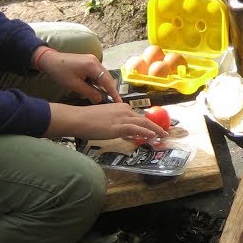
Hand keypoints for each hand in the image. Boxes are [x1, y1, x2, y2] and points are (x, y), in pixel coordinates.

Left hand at [37, 49, 121, 103]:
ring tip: (97, 96)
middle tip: (110, 102)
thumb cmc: (60, 72)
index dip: (114, 93)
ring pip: (102, 76)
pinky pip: (97, 73)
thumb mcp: (75, 85)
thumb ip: (89, 93)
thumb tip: (101, 99)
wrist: (50, 60)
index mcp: (92, 66)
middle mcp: (96, 61)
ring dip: (101, 86)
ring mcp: (93, 60)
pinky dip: (96, 81)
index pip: (107, 81)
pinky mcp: (89, 61)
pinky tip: (91, 88)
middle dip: (109, 90)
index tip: (119, 102)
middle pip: (107, 78)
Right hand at [45, 102, 168, 143]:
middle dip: (155, 125)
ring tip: (163, 135)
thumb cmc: (87, 119)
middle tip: (164, 132)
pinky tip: (153, 136)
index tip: (154, 128)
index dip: (147, 123)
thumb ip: (116, 124)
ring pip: (143, 123)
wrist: (78, 118)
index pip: (137, 115)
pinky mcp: (119, 126)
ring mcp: (122, 118)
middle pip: (143, 118)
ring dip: (155, 130)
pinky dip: (146, 132)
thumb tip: (125, 132)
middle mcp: (123, 110)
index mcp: (120, 106)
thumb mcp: (104, 119)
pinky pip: (136, 129)